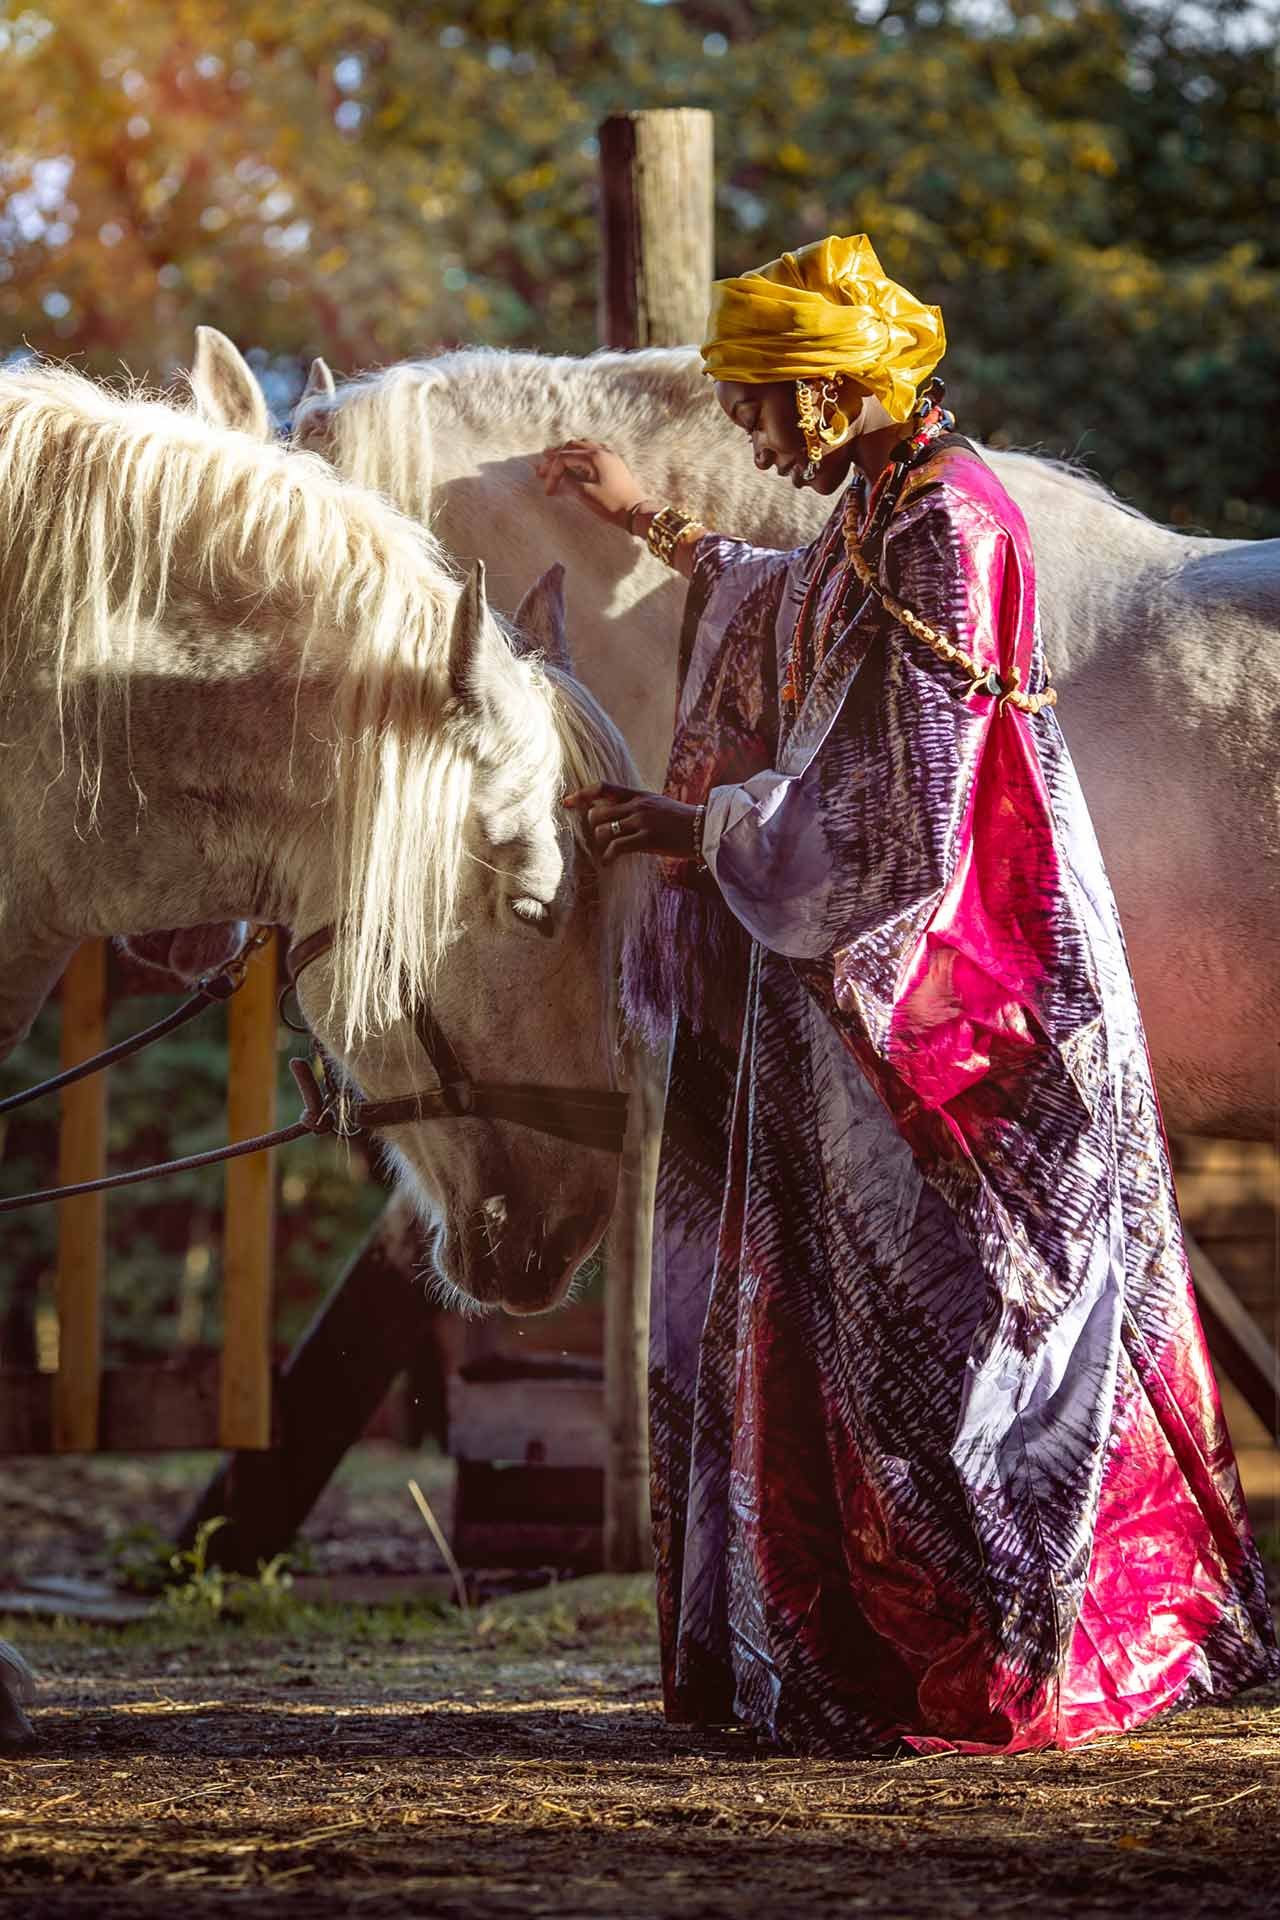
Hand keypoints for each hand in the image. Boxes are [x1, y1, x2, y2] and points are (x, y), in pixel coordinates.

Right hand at [535, 441, 657, 530]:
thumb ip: (569, 481)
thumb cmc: (611, 504)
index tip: (548, 490)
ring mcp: (609, 454)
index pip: (564, 458)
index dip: (552, 473)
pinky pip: (592, 450)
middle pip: (571, 446)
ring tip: (554, 460)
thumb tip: (559, 475)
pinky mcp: (613, 462)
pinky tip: (575, 461)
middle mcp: (601, 450)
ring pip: (582, 446)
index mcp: (594, 457)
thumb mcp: (585, 494)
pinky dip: (579, 454)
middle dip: (555, 458)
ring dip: (567, 453)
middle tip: (541, 468)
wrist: (636, 511)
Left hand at [564, 783, 699, 864]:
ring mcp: (642, 821)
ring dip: (600, 845)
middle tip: (600, 840)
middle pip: (596, 813)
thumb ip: (634, 806)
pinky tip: (608, 863)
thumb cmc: (679, 821)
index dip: (581, 794)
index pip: (602, 786)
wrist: (704, 829)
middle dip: (592, 828)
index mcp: (638, 794)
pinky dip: (607, 857)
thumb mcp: (655, 805)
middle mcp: (637, 805)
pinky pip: (616, 848)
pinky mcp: (648, 839)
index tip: (567, 802)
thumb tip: (610, 813)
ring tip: (606, 854)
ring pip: (603, 831)